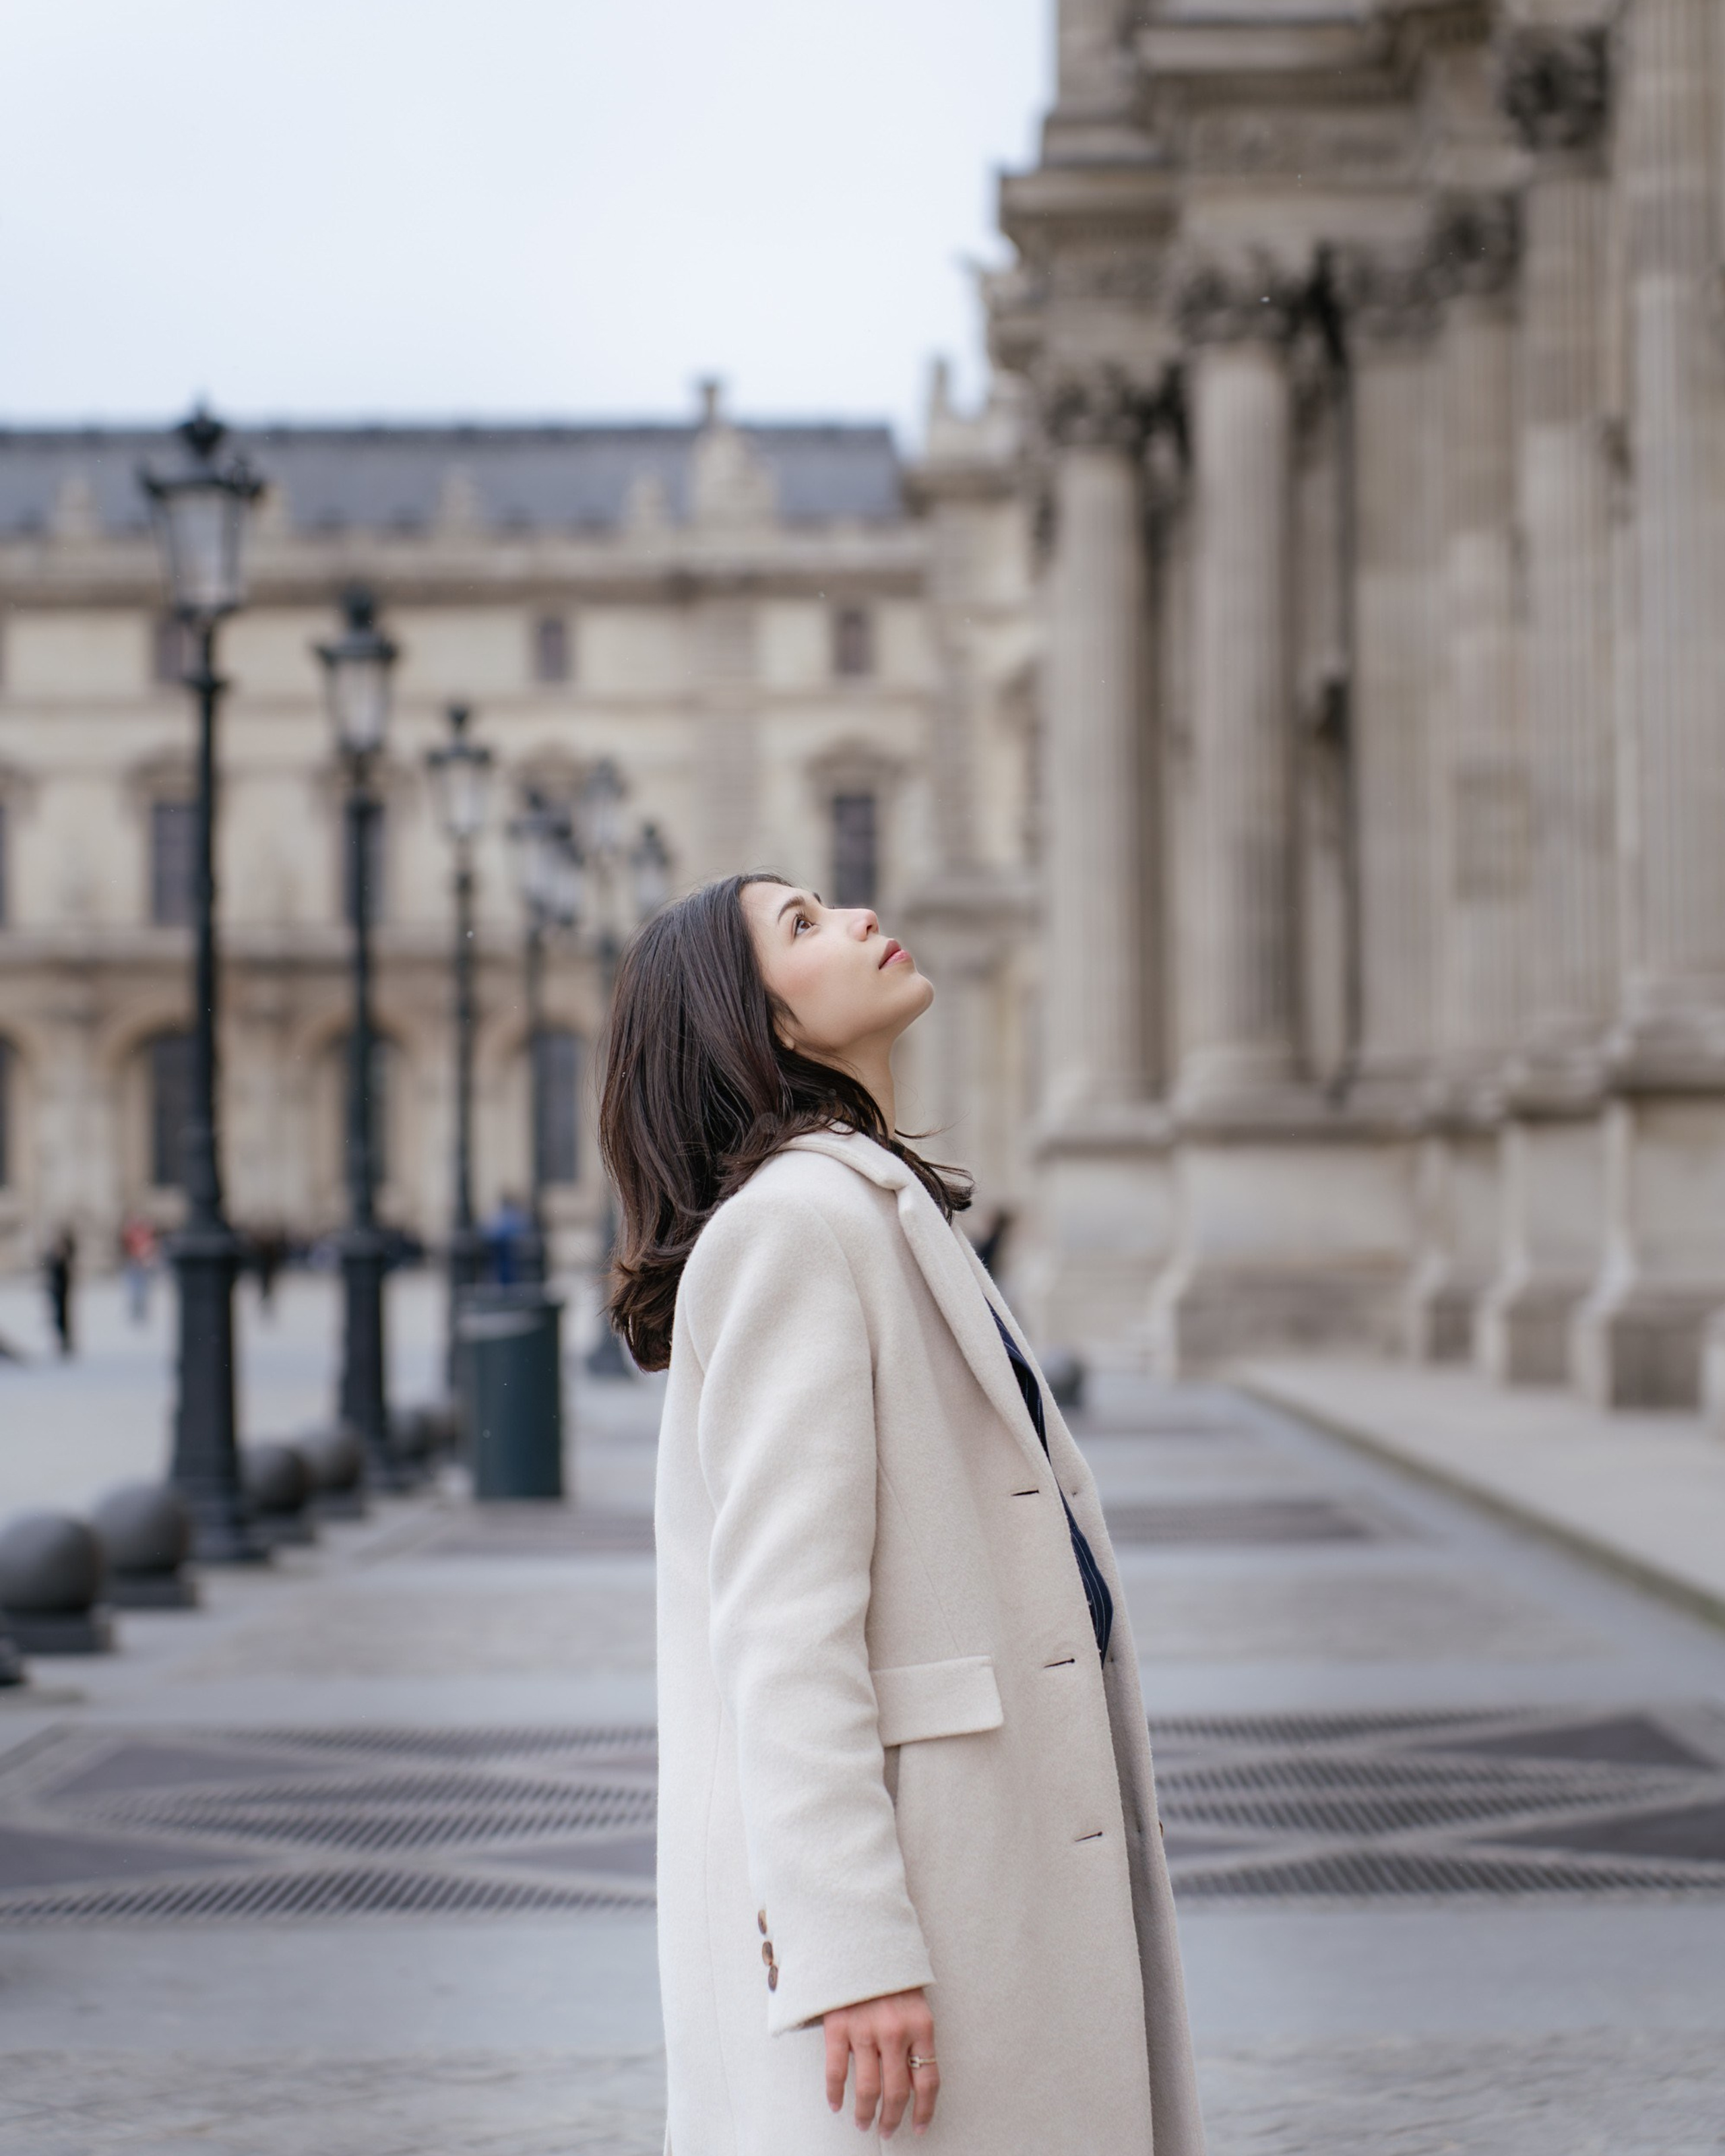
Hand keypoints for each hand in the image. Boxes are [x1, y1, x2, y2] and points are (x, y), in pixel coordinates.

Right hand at [823, 1987, 937, 2137]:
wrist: (860, 1936)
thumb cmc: (891, 1972)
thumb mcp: (914, 2002)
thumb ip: (914, 2038)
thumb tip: (912, 2083)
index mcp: (921, 2025)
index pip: (928, 2081)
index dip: (924, 2110)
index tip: (919, 2126)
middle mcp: (895, 2031)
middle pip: (897, 2092)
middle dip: (892, 2118)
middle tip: (887, 2130)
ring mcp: (865, 2029)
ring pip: (868, 2088)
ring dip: (865, 2113)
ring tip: (863, 2123)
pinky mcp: (838, 2025)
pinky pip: (837, 2071)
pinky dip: (835, 2093)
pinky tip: (837, 2104)